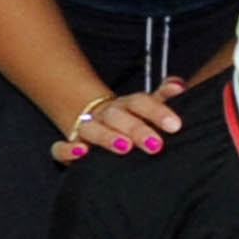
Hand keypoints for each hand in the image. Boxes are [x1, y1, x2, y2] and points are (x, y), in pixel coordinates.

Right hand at [47, 76, 187, 164]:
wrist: (97, 121)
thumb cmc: (132, 118)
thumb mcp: (150, 106)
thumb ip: (164, 96)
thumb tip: (178, 85)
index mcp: (127, 104)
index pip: (141, 102)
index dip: (157, 112)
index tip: (175, 126)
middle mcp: (106, 114)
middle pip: (118, 116)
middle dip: (136, 129)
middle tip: (156, 144)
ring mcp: (85, 128)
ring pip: (92, 128)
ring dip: (107, 137)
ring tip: (124, 147)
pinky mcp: (69, 145)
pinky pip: (59, 148)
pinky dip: (67, 150)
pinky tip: (81, 152)